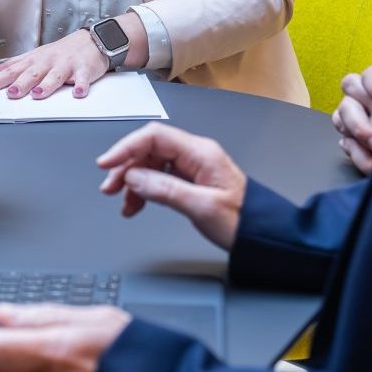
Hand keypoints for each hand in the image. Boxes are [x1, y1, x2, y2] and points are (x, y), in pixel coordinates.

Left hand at [0, 30, 108, 99]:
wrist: (90, 40)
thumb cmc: (58, 53)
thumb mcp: (34, 56)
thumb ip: (13, 65)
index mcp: (34, 60)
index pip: (13, 69)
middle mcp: (47, 62)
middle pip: (32, 73)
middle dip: (21, 83)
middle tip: (11, 93)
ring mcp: (66, 64)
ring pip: (55, 76)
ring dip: (46, 85)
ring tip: (37, 94)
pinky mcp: (83, 69)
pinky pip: (82, 78)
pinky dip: (80, 85)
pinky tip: (77, 93)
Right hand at [96, 122, 245, 249]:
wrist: (263, 234)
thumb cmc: (243, 220)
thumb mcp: (201, 207)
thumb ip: (165, 190)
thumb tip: (134, 177)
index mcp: (200, 153)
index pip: (154, 137)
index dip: (126, 148)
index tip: (107, 164)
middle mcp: (195, 155)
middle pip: (149, 150)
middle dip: (126, 167)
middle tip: (110, 187)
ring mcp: (193, 167)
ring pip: (151, 165)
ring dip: (133, 182)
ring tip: (123, 203)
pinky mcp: (191, 181)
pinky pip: (159, 178)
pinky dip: (144, 190)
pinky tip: (137, 205)